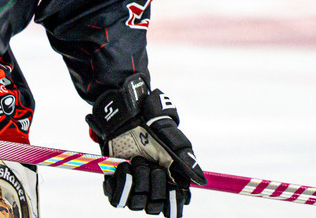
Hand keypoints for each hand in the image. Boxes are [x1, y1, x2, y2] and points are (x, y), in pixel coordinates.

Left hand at [87, 74, 204, 216]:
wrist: (125, 110)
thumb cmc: (150, 119)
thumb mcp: (171, 133)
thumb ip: (186, 155)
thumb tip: (199, 179)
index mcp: (169, 176)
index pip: (174, 204)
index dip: (174, 203)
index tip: (173, 191)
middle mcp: (152, 183)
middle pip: (155, 206)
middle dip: (154, 186)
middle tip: (152, 165)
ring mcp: (133, 183)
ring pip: (136, 203)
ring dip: (137, 183)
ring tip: (135, 161)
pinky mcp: (115, 181)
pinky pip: (116, 198)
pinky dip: (120, 185)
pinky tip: (123, 166)